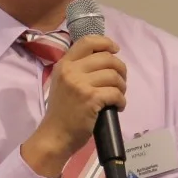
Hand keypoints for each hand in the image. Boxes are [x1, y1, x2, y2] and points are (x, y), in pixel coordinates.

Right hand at [22, 35, 124, 176]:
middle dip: (120, 69)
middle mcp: (71, 71)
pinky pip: (116, 93)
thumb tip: (105, 59)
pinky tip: (118, 107)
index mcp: (64, 64)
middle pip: (106, 58)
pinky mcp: (90, 99)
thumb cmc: (61, 111)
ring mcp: (80, 84)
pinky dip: (121, 101)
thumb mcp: (63, 83)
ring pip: (114, 76)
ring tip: (118, 96)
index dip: (106, 43)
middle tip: (120, 82)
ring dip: (122, 87)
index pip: (87, 41)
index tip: (115, 50)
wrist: (55, 135)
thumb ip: (77, 69)